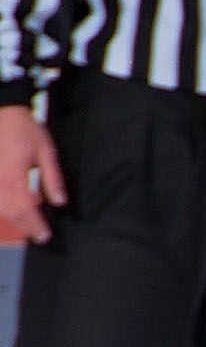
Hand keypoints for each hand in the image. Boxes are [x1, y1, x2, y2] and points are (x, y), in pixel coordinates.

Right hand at [0, 105, 66, 244]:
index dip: (35, 225)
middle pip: (10, 212)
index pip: (25, 209)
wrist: (4, 111)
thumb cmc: (26, 130)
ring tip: (29, 224)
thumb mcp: (46, 152)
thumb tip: (59, 202)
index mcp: (15, 176)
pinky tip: (13, 208)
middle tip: (39, 235)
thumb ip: (53, 179)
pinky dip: (3, 206)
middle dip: (25, 226)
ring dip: (13, 218)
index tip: (45, 235)